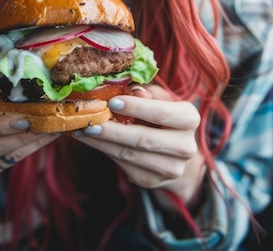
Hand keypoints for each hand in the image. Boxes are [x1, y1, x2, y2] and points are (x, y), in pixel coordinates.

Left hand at [72, 84, 204, 204]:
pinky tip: (89, 140)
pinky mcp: (153, 181)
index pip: (162, 113)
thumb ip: (146, 93)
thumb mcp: (157, 97)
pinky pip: (124, 166)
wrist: (172, 147)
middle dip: (113, 130)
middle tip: (90, 122)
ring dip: (102, 143)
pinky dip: (104, 152)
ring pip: (130, 156)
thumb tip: (131, 90)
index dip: (137, 109)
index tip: (112, 102)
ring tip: (83, 130)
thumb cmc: (161, 112)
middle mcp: (186, 147)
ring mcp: (171, 169)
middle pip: (144, 140)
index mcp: (189, 118)